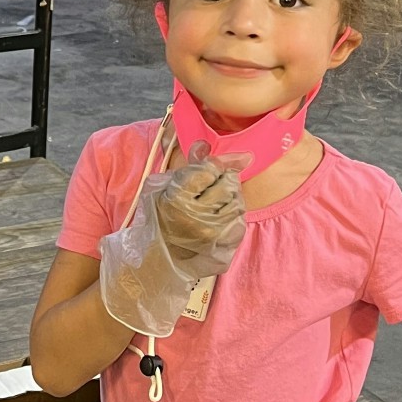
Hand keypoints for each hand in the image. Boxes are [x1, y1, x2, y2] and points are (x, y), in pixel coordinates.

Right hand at [154, 144, 248, 273]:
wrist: (160, 257)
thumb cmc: (162, 217)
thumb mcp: (166, 187)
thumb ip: (189, 164)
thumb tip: (205, 144)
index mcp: (176, 198)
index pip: (209, 170)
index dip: (212, 167)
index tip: (209, 171)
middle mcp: (195, 216)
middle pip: (228, 184)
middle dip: (223, 181)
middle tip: (212, 188)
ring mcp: (211, 233)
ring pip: (237, 201)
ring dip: (230, 198)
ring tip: (215, 203)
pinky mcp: (223, 246)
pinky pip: (241, 220)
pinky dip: (233, 215)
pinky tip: (220, 218)